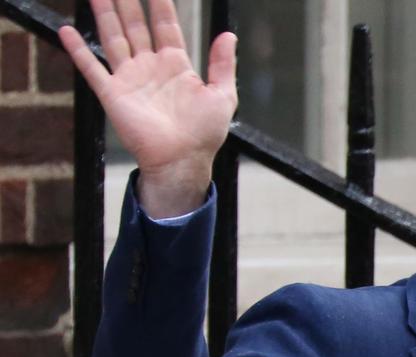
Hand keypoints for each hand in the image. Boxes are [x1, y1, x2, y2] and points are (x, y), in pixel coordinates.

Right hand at [58, 0, 237, 216]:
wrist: (183, 160)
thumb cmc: (205, 133)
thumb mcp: (222, 95)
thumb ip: (223, 65)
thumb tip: (228, 35)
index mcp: (177, 65)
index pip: (165, 27)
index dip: (160, 6)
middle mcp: (151, 67)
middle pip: (135, 26)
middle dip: (127, 4)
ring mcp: (130, 79)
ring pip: (113, 38)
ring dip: (104, 15)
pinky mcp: (113, 94)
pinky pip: (92, 68)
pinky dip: (78, 50)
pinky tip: (66, 30)